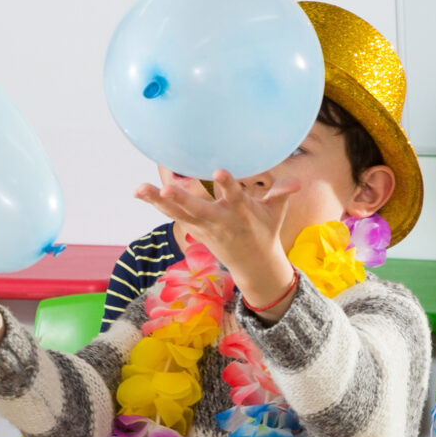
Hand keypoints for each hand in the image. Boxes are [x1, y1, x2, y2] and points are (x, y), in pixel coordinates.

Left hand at [136, 173, 295, 310]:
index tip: (220, 171)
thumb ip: (282, 194)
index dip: (228, 186)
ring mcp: (203, 226)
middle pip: (199, 210)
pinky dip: (155, 204)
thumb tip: (297, 182)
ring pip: (178, 213)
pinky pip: (171, 214)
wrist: (253, 265)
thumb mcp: (276, 214)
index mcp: (242, 214)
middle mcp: (219, 221)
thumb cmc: (265, 230)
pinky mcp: (192, 228)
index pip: (235, 198)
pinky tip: (139, 190)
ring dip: (158, 201)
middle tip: (167, 189)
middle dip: (183, 200)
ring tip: (140, 188)